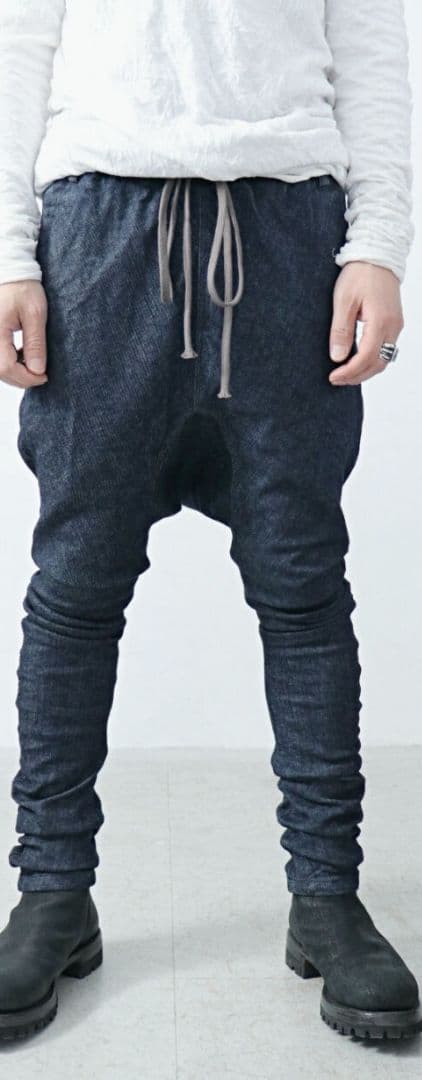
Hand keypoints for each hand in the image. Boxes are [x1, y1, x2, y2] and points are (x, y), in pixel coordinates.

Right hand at [0, 281, 47, 388]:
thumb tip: (37, 371)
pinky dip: (10, 362)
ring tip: (32, 361)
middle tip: (41, 374)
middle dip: (22, 378)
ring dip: (16, 371)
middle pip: (0, 371)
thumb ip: (35, 343)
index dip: (26, 378)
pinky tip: (22, 355)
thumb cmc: (22, 287)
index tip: (44, 376)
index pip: (6, 367)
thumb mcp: (35, 314)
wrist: (11, 272)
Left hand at [329, 263, 403, 385]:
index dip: (349, 372)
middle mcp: (393, 326)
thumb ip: (341, 330)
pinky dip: (371, 360)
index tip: (333, 377)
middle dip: (357, 376)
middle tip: (336, 379)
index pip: (366, 357)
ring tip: (344, 373)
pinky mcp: (394, 323)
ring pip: (383, 359)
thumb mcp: (343, 300)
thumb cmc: (360, 273)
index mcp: (381, 321)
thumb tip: (338, 357)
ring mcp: (396, 325)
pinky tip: (356, 360)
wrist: (378, 255)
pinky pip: (385, 349)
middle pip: (378, 364)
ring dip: (365, 370)